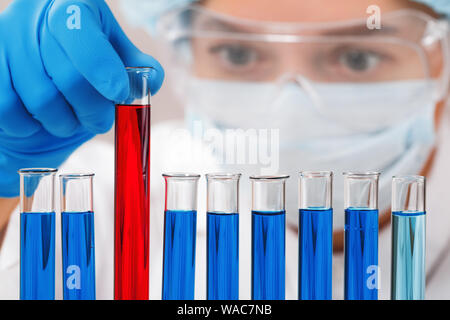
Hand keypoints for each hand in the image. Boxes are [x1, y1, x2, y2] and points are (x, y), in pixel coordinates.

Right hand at [0, 0, 163, 196]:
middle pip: (68, 79)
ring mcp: (6, 42)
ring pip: (40, 100)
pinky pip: (7, 109)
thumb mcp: (112, 49)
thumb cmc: (80, 54)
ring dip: (63, 123)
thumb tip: (151, 80)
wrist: (35, 55)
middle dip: (93, 111)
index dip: (104, 71)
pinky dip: (28, 126)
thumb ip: (134, 64)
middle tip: (100, 120)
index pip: (83, 35)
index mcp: (71, 7)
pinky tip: (40, 121)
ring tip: (72, 121)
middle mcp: (33, 19)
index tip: (118, 95)